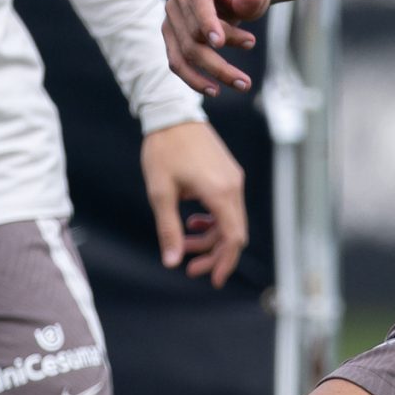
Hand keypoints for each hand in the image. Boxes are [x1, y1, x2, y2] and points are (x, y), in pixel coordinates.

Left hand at [141, 121, 248, 287]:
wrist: (172, 114)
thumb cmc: (163, 150)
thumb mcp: (161, 193)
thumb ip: (169, 229)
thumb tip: (171, 261)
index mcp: (220, 192)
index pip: (233, 238)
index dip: (225, 263)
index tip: (213, 280)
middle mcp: (233, 186)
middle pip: (234, 233)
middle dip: (213, 254)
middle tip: (190, 268)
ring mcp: (233, 178)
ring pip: (230, 220)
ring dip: (210, 237)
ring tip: (184, 243)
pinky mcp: (228, 173)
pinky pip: (227, 205)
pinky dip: (213, 219)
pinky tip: (193, 221)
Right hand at [163, 0, 271, 97]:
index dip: (206, 21)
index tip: (219, 44)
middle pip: (192, 30)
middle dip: (220, 56)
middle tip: (248, 77)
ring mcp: (171, 13)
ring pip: (184, 50)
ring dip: (212, 71)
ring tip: (242, 84)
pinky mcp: (171, 33)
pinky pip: (176, 61)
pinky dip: (193, 78)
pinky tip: (214, 89)